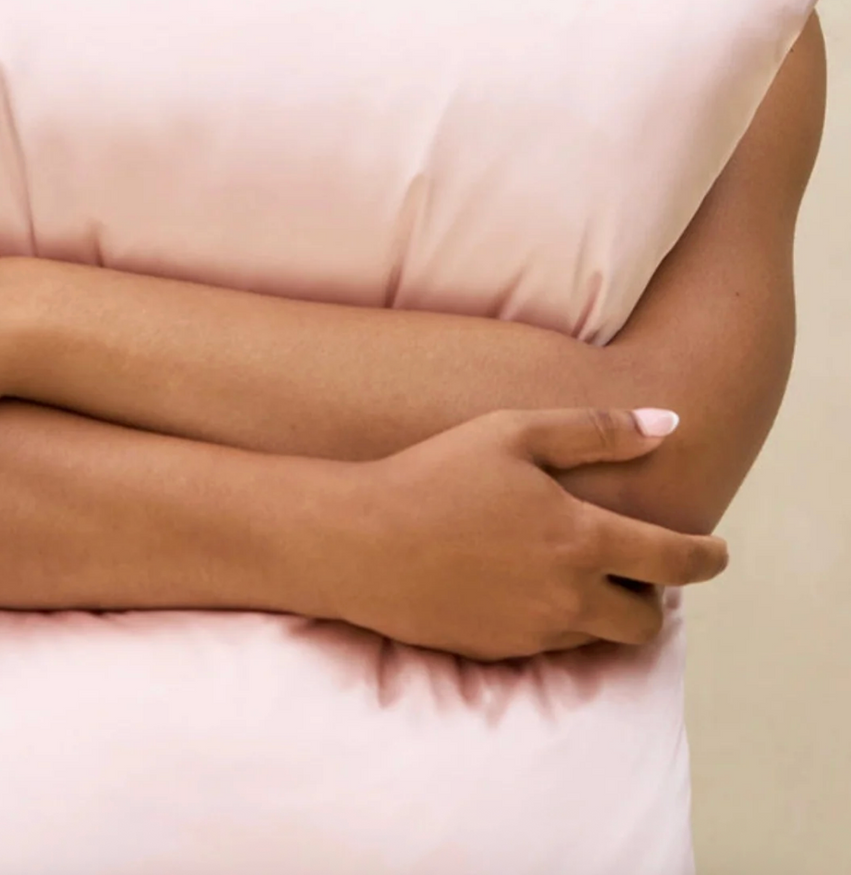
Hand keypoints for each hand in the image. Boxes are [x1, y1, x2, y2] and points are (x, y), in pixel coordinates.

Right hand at [321, 407, 728, 659]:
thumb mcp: (515, 432)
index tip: (717, 551)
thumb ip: (598, 430)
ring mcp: (533, 633)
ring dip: (602, 611)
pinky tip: (521, 583)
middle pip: (646, 623)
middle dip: (652, 597)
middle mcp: (568, 597)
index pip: (674, 562)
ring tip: (572, 571)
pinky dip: (554, 621)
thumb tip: (668, 423)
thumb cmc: (437, 472)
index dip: (706, 558)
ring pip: (598, 638)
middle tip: (630, 565)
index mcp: (581, 539)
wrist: (360, 541)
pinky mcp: (499, 654)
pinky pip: (549, 646)